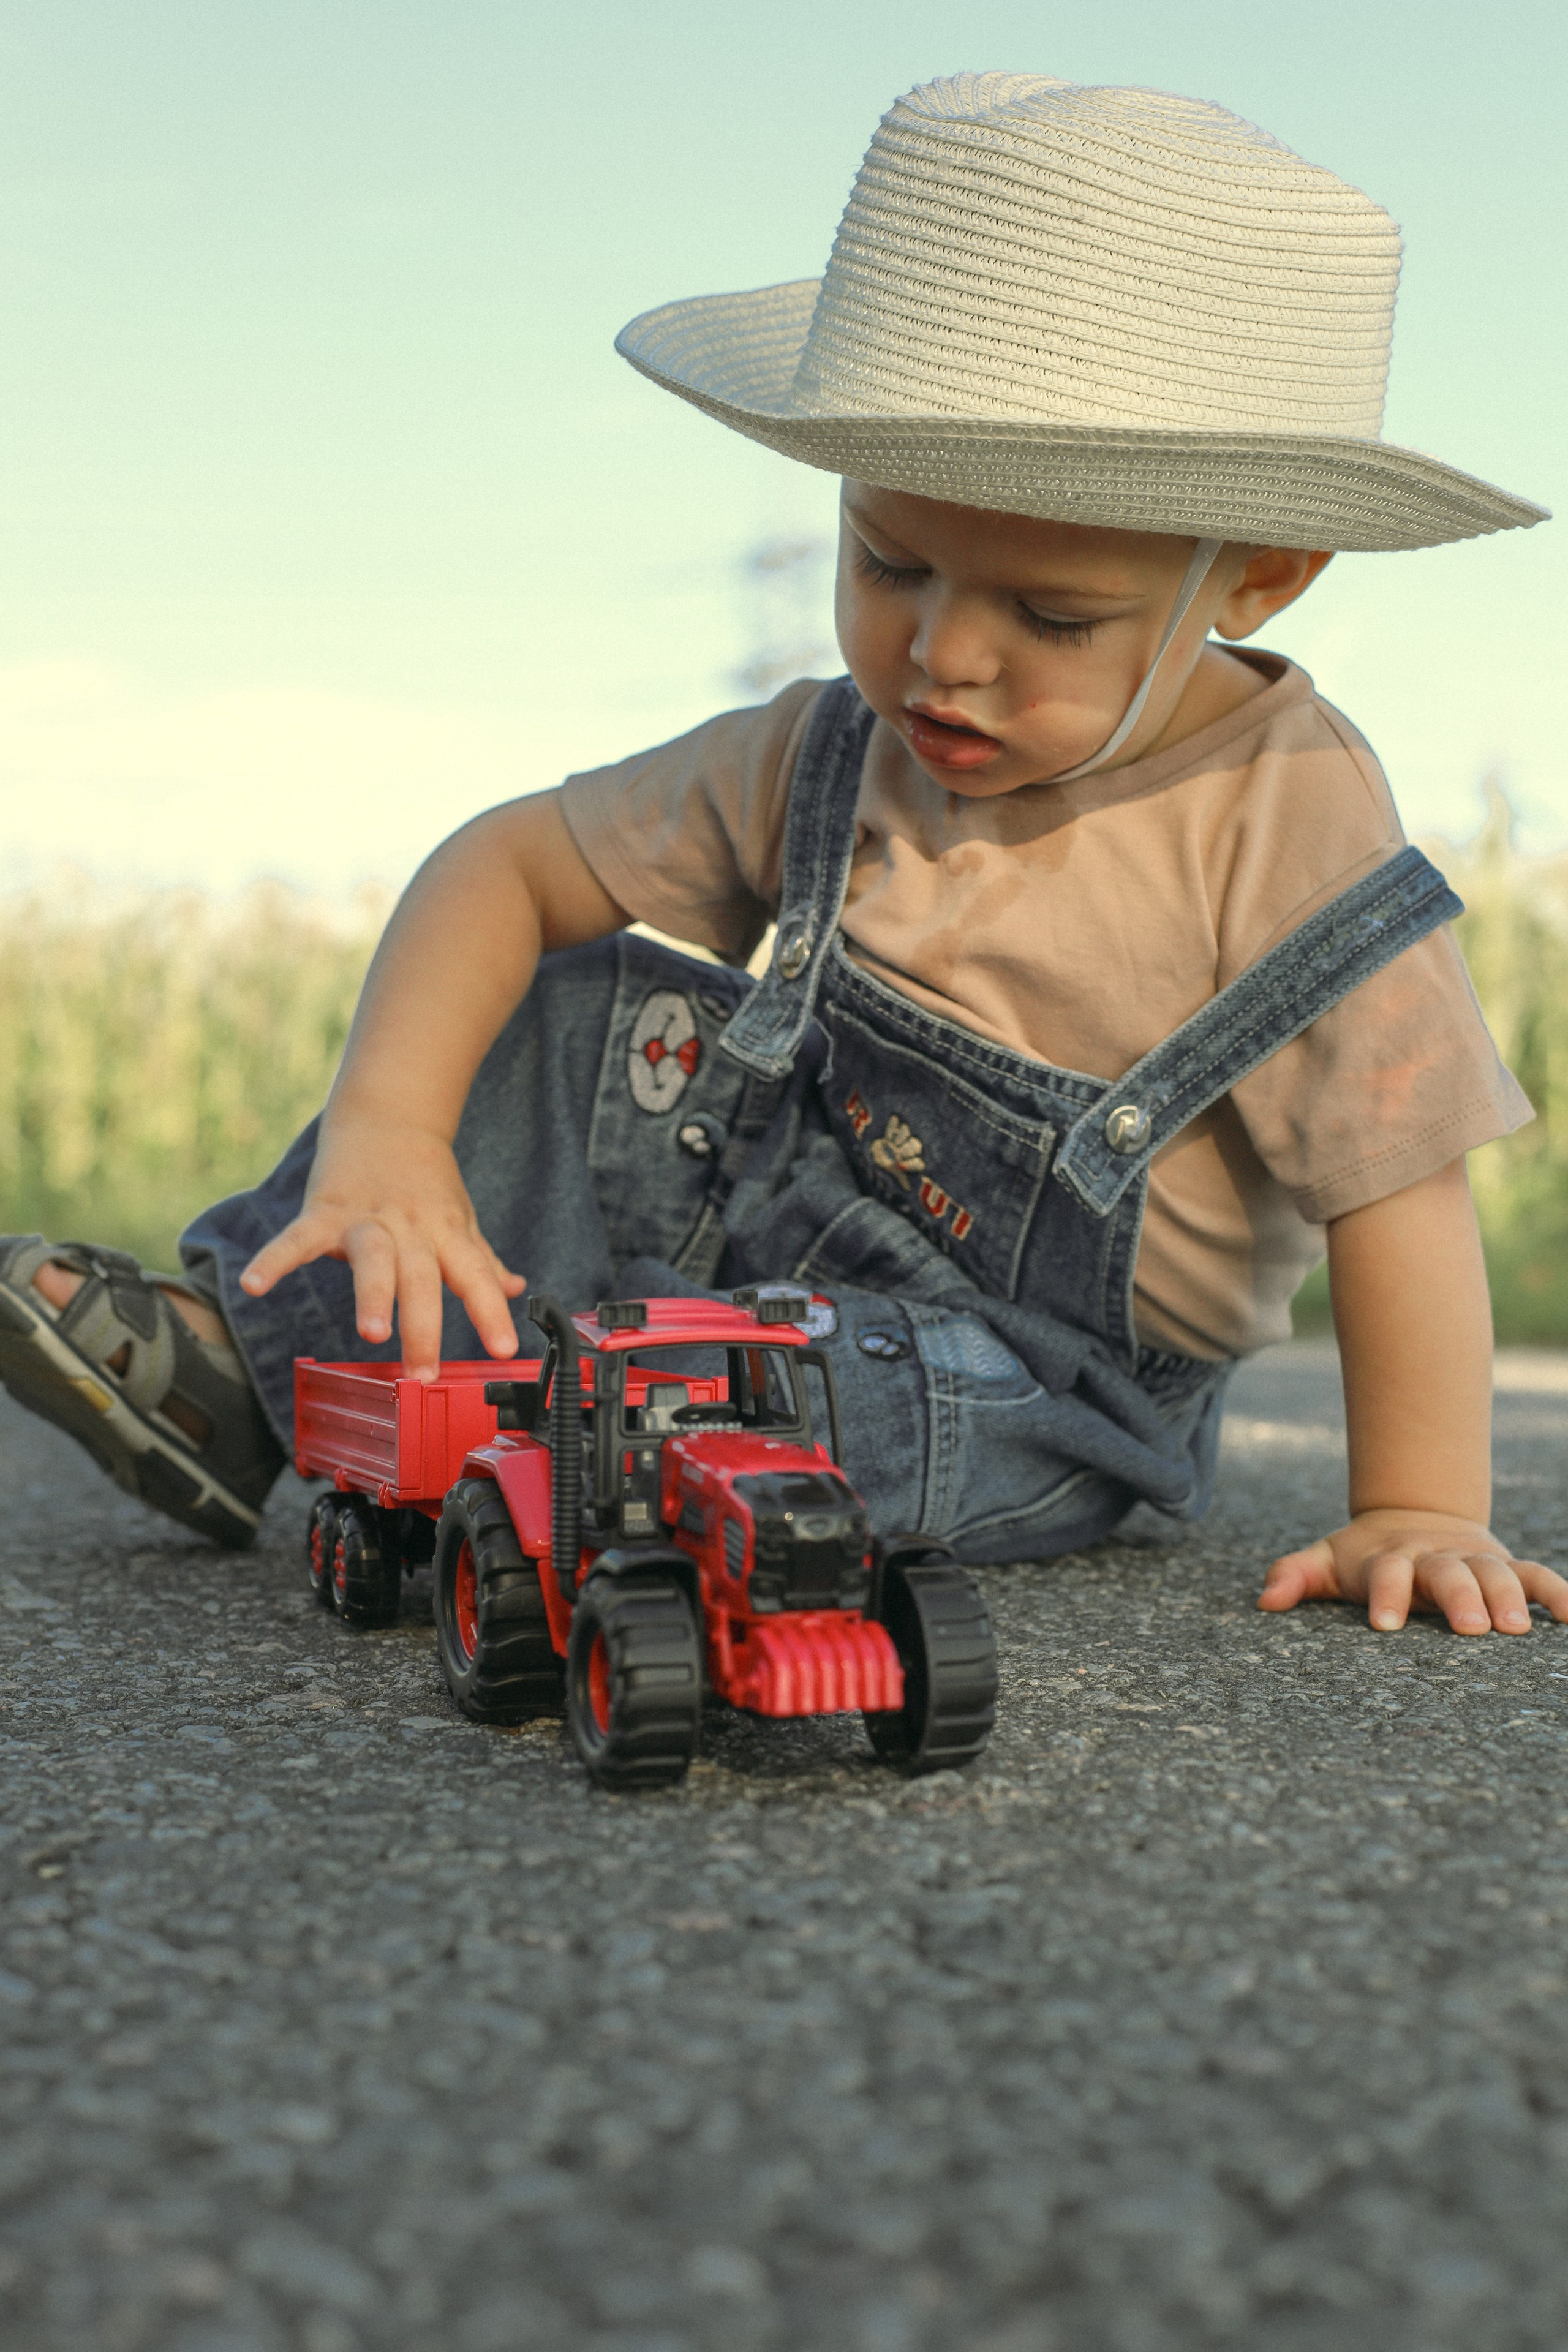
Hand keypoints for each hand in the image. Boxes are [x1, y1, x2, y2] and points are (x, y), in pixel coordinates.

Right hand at [238, 1117, 525, 1379]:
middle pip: (420, 1277)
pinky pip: (297, 1238)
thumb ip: (482, 1260)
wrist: (387, 1115)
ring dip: (373, 1294)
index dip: (491, 1312)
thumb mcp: (458, 1218)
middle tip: (424, 1372)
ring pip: (373, 1258)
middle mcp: (410, 1227)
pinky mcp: (324, 1210)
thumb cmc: (424, 1178)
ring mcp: (366, 1217)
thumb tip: (516, 1289)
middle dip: (423, 1326)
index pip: (475, 1276)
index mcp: (446, 1232)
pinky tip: (254, 1285)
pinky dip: (275, 1260)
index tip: (504, 1349)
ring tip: (373, 1332)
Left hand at [1259, 1510, 1567, 1635]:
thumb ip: (1295, 1575)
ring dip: (1510, 1598)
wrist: (1412, 1516)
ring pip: (1496, 1574)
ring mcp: (1473, 1559)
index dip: (1386, 1594)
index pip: (1386, 1573)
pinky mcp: (1504, 1566)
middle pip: (1448, 1574)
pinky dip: (1556, 1592)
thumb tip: (1263, 1600)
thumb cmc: (1364, 1555)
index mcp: (1390, 1557)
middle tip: (1471, 1630)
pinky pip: (1536, 1575)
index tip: (1384, 1625)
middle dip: (1459, 1597)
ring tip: (1517, 1629)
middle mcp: (1435, 1557)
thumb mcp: (1326, 1559)